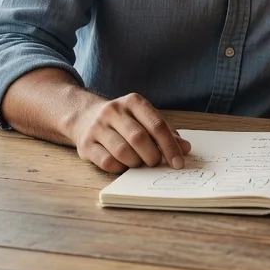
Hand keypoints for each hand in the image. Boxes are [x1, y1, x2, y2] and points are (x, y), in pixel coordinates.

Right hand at [70, 93, 190, 173]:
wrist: (85, 116)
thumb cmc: (123, 121)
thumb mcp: (144, 119)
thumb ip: (165, 132)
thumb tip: (185, 149)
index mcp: (133, 102)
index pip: (157, 124)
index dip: (170, 146)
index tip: (178, 163)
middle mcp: (114, 111)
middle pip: (139, 138)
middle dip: (152, 156)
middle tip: (156, 163)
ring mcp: (98, 127)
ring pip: (122, 151)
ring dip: (136, 163)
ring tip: (139, 163)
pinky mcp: (86, 144)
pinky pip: (107, 162)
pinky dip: (120, 168)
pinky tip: (124, 165)